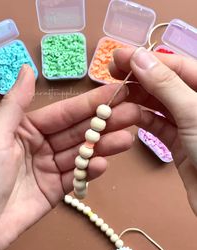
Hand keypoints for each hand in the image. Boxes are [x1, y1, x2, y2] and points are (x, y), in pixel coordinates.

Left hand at [0, 65, 136, 249]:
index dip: (89, 103)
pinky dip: (90, 171)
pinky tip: (103, 163)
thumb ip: (15, 104)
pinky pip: (76, 177)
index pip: (64, 113)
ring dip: (103, 146)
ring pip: (81, 154)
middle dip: (104, 123)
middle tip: (133, 114)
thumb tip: (27, 68)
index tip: (115, 93)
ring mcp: (50, 169)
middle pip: (78, 132)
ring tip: (126, 139)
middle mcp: (42, 145)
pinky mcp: (55, 190)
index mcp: (27, 129)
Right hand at [110, 47, 196, 214]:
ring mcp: (188, 123)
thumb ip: (165, 84)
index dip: (145, 59)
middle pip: (164, 83)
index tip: (117, 57)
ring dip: (137, 100)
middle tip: (110, 75)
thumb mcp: (193, 112)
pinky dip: (142, 120)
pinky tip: (126, 115)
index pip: (175, 65)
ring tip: (114, 96)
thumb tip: (138, 57)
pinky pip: (157, 125)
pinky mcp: (178, 142)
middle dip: (138, 78)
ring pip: (158, 105)